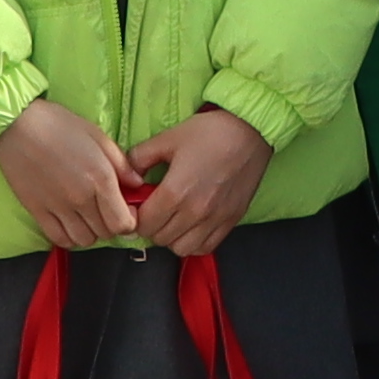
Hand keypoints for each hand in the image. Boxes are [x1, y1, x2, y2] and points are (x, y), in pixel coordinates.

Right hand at [0, 99, 143, 249]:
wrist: (16, 125)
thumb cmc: (59, 125)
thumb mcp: (97, 136)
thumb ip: (121, 163)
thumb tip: (137, 184)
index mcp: (100, 178)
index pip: (123, 223)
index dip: (129, 221)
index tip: (126, 210)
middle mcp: (81, 198)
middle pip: (106, 233)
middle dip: (111, 224)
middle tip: (106, 209)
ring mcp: (58, 208)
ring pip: (84, 240)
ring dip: (91, 232)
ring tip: (88, 215)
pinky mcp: (38, 212)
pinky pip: (59, 239)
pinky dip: (69, 236)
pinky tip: (70, 222)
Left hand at [119, 104, 274, 258]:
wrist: (251, 130)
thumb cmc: (210, 132)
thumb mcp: (169, 138)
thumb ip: (140, 157)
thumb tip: (127, 176)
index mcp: (175, 192)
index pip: (144, 224)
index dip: (135, 216)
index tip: (139, 206)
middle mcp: (195, 212)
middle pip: (160, 238)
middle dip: (152, 226)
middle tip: (154, 209)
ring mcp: (215, 219)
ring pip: (182, 248)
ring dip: (172, 237)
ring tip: (173, 219)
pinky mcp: (231, 221)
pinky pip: (206, 247)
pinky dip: (194, 242)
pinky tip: (192, 225)